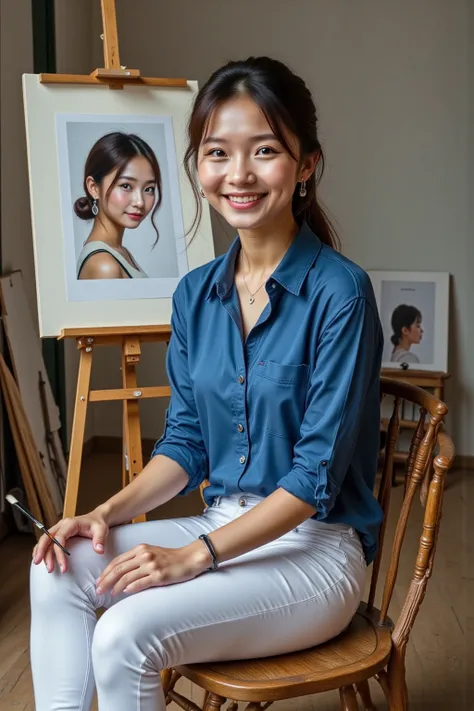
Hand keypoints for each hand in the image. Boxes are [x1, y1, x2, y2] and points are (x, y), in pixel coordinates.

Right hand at [32, 507, 109, 573]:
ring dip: (42, 554)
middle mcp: (61, 525)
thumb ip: (100, 539)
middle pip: (46, 538)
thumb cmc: (98, 524)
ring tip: (45, 568)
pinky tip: (42, 560)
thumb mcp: (101, 530)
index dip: (60, 553)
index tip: (64, 567)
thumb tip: (99, 551)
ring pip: (44, 540)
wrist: (97, 518)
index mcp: (70, 524)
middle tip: (47, 568)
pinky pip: (46, 541)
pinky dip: (42, 550)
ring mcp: (58, 529)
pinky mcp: (58, 533)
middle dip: (43, 553)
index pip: (60, 538)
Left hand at [95, 541, 210, 595]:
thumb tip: (121, 574)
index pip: (118, 560)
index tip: (98, 581)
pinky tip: (123, 593)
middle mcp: (144, 555)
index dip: (106, 572)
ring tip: (109, 594)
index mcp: (141, 548)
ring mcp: (152, 565)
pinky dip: (130, 588)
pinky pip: (140, 583)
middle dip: (105, 580)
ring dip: (115, 587)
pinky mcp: (159, 576)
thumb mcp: (152, 553)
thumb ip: (137, 560)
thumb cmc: (171, 558)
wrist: (190, 558)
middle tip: (97, 590)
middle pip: (119, 569)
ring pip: (127, 577)